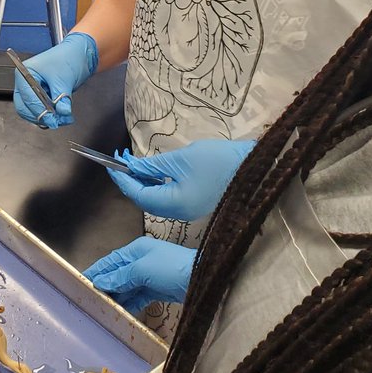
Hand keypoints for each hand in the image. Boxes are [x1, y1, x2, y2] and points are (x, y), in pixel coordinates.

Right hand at [12, 32, 97, 128]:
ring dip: (48, 118)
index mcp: (25, 73)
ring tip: (63, 118)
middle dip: (41, 116)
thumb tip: (61, 113)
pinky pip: (42, 111)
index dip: (39, 111)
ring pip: (33, 112)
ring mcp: (33, 90)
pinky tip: (63, 115)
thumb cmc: (69, 57)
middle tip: (56, 121)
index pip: (27, 98)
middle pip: (25, 108)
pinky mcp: (42, 97)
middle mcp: (26, 82)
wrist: (80, 55)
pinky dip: (52, 116)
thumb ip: (62, 98)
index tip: (52, 120)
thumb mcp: (64, 78)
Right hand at [84, 236, 194, 312]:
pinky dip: (130, 304)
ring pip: (127, 287)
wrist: (203, 279)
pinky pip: (139, 297)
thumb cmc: (172, 268)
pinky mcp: (158, 290)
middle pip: (118, 274)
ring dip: (116, 297)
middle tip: (89, 299)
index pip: (111, 260)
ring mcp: (151, 276)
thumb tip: (101, 282)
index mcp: (137, 249)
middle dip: (104, 285)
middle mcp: (142, 261)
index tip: (81, 280)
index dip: (96, 270)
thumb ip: (121, 276)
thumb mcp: (142, 269)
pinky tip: (120, 312)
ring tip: (102, 308)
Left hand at [109, 139, 255, 220]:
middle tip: (122, 159)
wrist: (258, 167)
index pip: (138, 195)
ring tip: (135, 162)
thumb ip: (154, 165)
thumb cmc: (220, 161)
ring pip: (156, 199)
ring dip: (144, 182)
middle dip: (131, 180)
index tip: (112, 162)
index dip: (123, 179)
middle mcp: (180, 213)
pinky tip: (154, 170)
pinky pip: (169, 197)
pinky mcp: (197, 204)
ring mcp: (189, 211)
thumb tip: (132, 167)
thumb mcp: (182, 159)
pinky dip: (158, 184)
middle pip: (145, 200)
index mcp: (175, 205)